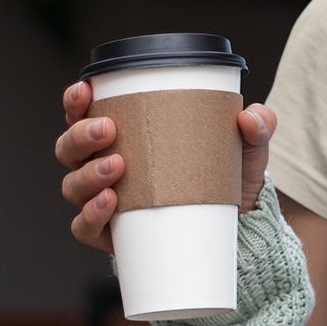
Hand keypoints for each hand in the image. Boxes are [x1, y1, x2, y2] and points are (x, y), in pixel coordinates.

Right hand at [56, 80, 276, 251]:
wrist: (237, 231)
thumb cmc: (227, 179)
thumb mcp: (246, 151)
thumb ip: (257, 128)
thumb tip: (251, 117)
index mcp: (123, 138)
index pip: (83, 114)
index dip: (75, 101)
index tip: (84, 89)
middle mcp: (103, 167)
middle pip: (69, 148)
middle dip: (80, 135)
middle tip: (108, 129)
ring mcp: (104, 202)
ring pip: (72, 186)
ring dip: (86, 174)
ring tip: (116, 167)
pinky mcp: (113, 236)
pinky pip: (85, 228)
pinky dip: (90, 216)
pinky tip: (108, 203)